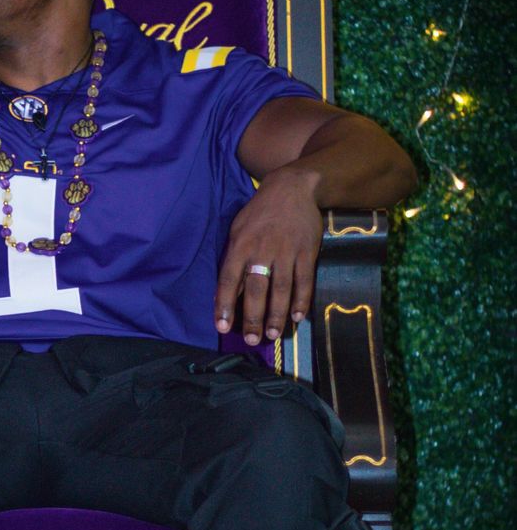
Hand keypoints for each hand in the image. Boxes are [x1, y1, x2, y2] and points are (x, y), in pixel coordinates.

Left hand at [214, 167, 323, 344]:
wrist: (292, 188)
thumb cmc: (259, 213)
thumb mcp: (238, 229)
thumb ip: (234, 258)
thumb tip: (230, 291)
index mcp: (241, 245)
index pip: (229, 279)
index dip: (225, 304)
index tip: (222, 326)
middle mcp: (262, 250)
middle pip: (257, 289)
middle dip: (253, 317)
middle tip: (252, 340)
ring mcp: (287, 251)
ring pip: (281, 288)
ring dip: (276, 314)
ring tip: (272, 334)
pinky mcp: (307, 252)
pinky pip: (304, 280)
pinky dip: (301, 300)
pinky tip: (297, 317)